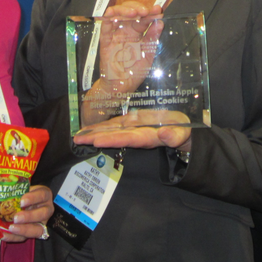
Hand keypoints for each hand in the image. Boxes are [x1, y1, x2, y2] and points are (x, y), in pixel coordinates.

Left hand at [2, 185, 53, 242]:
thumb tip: (0, 189)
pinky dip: (14, 237)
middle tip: (16, 218)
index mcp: (44, 195)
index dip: (33, 198)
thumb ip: (16, 189)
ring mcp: (42, 223)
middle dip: (29, 216)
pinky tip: (4, 235)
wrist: (28, 202)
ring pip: (38, 229)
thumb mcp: (23, 188)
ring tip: (11, 228)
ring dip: (24, 229)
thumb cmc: (24, 193)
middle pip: (43, 214)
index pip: (42, 195)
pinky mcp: (32, 233)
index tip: (22, 201)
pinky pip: (25, 238)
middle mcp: (46, 209)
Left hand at [74, 110, 190, 150]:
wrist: (184, 129)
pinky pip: (116, 123)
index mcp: (147, 137)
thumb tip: (166, 136)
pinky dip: (103, 125)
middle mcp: (136, 134)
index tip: (97, 140)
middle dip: (96, 137)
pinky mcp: (133, 121)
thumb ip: (176, 136)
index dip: (112, 139)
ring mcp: (133, 128)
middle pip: (114, 135)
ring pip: (112, 129)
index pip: (127, 138)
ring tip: (79, 134)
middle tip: (78, 139)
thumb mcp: (183, 134)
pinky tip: (91, 126)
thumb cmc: (184, 132)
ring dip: (95, 131)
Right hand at [97, 4, 163, 89]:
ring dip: (125, 10)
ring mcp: (115, 34)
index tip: (159, 10)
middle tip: (146, 11)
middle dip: (138, 7)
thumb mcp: (147, 55)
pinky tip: (114, 14)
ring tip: (134, 13)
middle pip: (130, 11)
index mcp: (137, 33)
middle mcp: (126, 31)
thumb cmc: (134, 72)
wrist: (121, 87)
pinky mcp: (105, 40)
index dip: (151, 13)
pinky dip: (108, 17)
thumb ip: (152, 38)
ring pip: (117, 14)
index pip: (143, 18)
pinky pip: (105, 25)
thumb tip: (160, 22)